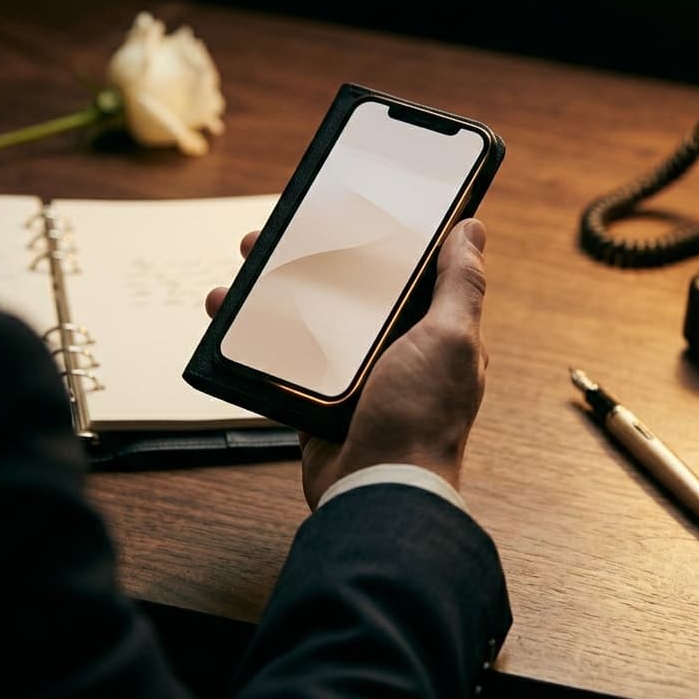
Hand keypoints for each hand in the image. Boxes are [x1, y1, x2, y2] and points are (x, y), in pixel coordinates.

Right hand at [205, 219, 488, 509]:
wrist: (377, 490)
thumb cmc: (421, 418)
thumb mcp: (451, 339)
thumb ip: (461, 286)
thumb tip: (472, 230)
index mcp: (430, 330)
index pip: (404, 270)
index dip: (376, 238)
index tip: (346, 208)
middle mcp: (393, 348)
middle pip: (347, 287)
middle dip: (313, 256)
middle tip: (280, 231)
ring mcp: (352, 374)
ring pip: (307, 316)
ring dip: (273, 287)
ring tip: (246, 263)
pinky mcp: (316, 398)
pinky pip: (281, 356)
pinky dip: (253, 333)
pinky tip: (227, 311)